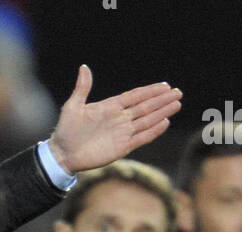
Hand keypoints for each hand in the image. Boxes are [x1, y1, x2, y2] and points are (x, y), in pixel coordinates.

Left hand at [48, 66, 181, 174]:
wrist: (63, 154)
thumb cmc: (66, 130)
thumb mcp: (72, 106)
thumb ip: (82, 88)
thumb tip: (84, 68)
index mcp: (110, 107)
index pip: (135, 96)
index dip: (150, 91)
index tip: (165, 85)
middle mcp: (119, 119)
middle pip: (145, 107)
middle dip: (162, 100)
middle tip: (178, 93)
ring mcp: (122, 133)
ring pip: (147, 121)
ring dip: (162, 113)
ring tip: (176, 105)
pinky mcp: (121, 148)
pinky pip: (141, 138)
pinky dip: (153, 131)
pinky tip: (164, 123)